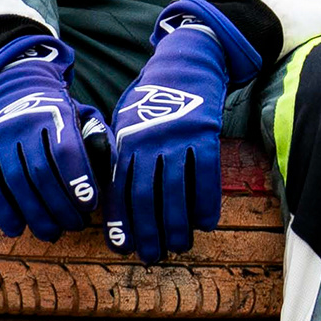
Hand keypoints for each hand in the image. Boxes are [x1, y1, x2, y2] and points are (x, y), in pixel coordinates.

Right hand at [0, 38, 121, 247]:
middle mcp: (23, 125)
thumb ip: (100, 142)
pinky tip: (16, 229)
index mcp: (55, 114)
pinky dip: (2, 210)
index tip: (91, 205)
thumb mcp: (86, 117)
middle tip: (75, 226)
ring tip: (51, 233)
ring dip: (34, 213)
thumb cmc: (63, 115)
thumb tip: (113, 175)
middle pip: (40, 171)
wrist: (16, 92)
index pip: (66, 150)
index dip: (77, 180)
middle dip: (59, 204)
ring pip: (15, 181)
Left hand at [114, 2, 254, 262]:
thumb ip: (120, 154)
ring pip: (175, 191)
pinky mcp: (205, 136)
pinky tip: (206, 223)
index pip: (120, 190)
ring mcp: (178, 140)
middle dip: (148, 230)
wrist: (186, 65)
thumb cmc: (152, 97)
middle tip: (152, 256)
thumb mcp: (124, 121)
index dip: (121, 222)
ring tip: (179, 246)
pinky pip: (205, 176)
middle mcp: (148, 143)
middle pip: (146, 196)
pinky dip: (206, 202)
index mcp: (125, 142)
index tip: (123, 247)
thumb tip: (114, 192)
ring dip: (177, 224)